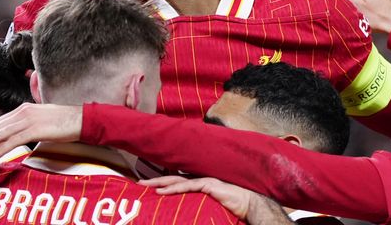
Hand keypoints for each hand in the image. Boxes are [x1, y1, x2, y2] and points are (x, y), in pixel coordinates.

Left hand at [0, 103, 82, 160]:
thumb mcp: (42, 120)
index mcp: (23, 109)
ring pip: (0, 134)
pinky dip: (1, 149)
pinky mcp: (35, 129)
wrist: (81, 119)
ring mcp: (28, 120)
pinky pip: (13, 141)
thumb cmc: (64, 122)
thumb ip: (29, 125)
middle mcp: (23, 112)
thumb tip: (20, 135)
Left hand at [141, 176, 292, 223]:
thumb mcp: (210, 206)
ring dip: (160, 183)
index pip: (177, 181)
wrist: (251, 204)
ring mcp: (204, 180)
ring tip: (145, 186)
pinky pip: (188, 186)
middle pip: (173, 178)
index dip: (163, 182)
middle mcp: (200, 178)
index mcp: (200, 183)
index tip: (148, 186)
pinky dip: (173, 189)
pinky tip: (161, 192)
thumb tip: (186, 213)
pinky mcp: (210, 185)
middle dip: (155, 180)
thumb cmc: (233, 206)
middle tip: (139, 184)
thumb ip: (199, 205)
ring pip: (177, 180)